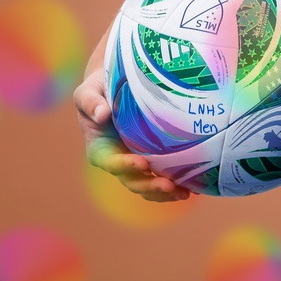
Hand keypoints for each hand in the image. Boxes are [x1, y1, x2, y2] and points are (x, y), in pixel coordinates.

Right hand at [74, 67, 190, 201]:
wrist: (115, 87)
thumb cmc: (98, 88)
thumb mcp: (88, 91)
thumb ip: (90, 102)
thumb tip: (101, 114)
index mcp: (100, 148)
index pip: (111, 162)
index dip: (125, 166)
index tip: (143, 163)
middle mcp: (117, 160)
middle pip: (132, 180)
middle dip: (150, 186)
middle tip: (169, 185)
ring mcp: (134, 162)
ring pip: (147, 184)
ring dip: (164, 193)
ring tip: (184, 193)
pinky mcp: (151, 158)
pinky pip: (161, 176)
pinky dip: (175, 185)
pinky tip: (193, 186)